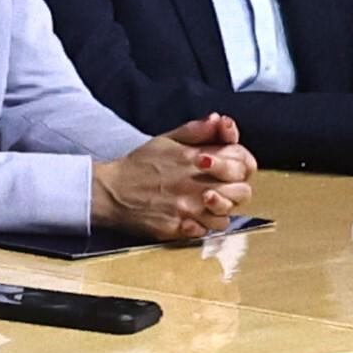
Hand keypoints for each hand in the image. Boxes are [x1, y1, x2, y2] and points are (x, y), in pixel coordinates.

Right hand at [93, 114, 258, 242]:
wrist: (110, 191)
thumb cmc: (138, 165)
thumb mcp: (167, 139)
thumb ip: (196, 130)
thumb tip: (219, 120)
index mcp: (196, 159)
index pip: (242, 164)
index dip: (241, 167)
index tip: (229, 170)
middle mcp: (195, 185)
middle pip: (241, 192)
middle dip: (235, 191)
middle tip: (220, 190)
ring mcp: (187, 208)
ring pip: (226, 216)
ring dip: (220, 211)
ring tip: (205, 206)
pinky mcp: (177, 228)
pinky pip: (205, 232)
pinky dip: (202, 226)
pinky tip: (192, 218)